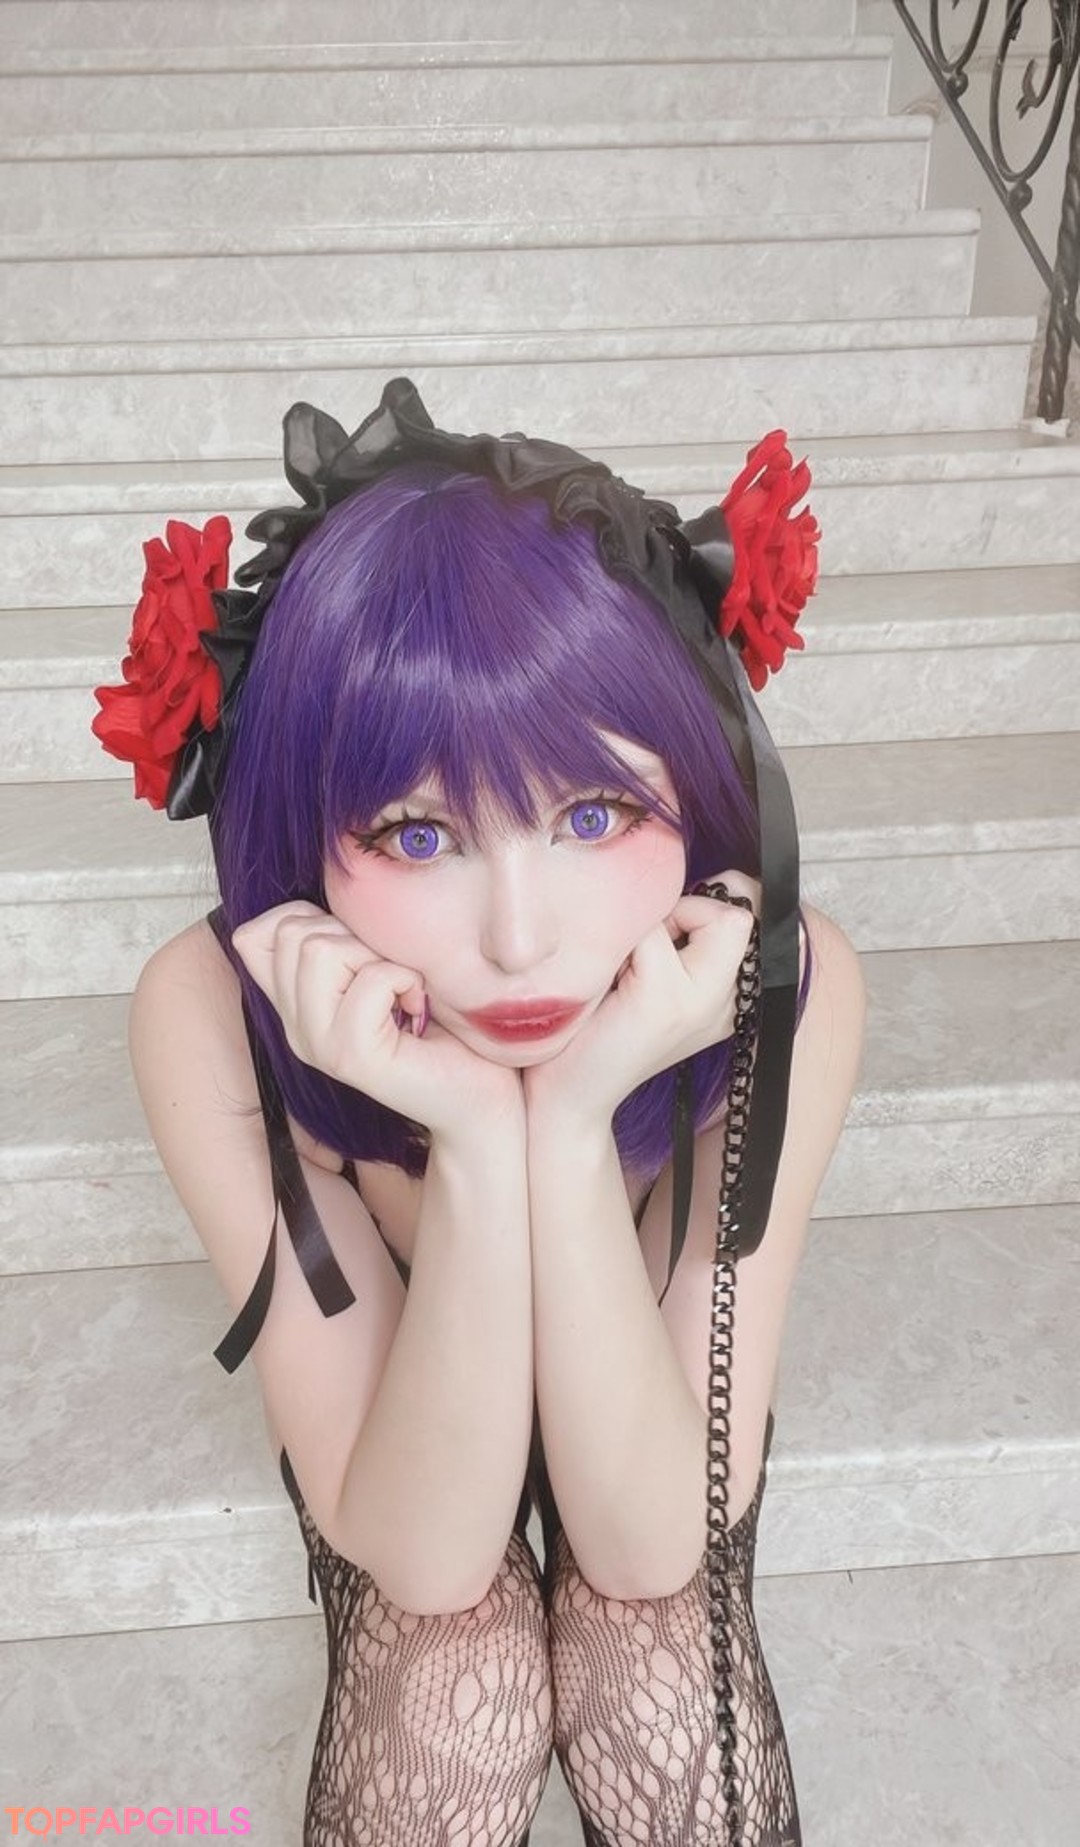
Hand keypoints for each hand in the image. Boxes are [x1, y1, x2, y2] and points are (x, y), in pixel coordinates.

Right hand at [231, 901, 524, 1142]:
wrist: (482, 1092)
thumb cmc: (441, 1023)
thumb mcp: (379, 968)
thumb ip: (342, 943)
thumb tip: (324, 899)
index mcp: (295, 1007)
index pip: (251, 937)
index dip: (302, 918)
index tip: (354, 947)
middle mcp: (297, 1029)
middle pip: (293, 933)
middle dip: (352, 936)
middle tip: (388, 974)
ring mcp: (319, 1045)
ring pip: (321, 950)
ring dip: (378, 956)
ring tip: (401, 990)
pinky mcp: (352, 1056)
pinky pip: (371, 980)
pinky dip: (406, 979)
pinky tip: (417, 1007)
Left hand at [522, 872, 760, 1131]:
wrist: (567, 1097)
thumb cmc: (598, 1027)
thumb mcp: (651, 974)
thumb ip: (682, 935)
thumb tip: (684, 873)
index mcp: (733, 996)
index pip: (755, 912)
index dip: (709, 904)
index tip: (664, 936)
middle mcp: (732, 1000)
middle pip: (740, 909)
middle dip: (684, 911)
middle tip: (640, 957)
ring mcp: (704, 1000)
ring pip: (704, 912)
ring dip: (651, 926)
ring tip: (623, 973)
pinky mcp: (665, 998)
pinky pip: (650, 928)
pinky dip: (621, 941)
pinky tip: (604, 984)